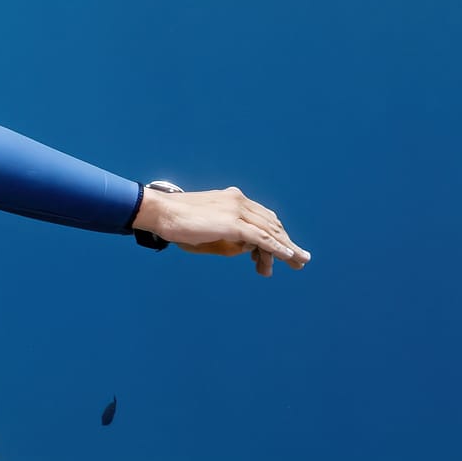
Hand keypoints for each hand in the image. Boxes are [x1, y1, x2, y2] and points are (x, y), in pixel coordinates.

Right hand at [137, 185, 310, 276]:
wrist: (162, 212)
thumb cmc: (178, 222)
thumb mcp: (209, 229)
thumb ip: (230, 236)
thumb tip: (248, 248)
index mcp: (233, 199)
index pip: (262, 217)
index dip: (276, 234)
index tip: (284, 249)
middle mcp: (239, 201)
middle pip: (271, 224)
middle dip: (287, 242)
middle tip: (300, 259)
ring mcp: (237, 211)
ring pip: (270, 231)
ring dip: (287, 248)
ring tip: (299, 261)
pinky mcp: (233, 224)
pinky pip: (262, 238)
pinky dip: (278, 247)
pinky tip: (288, 255)